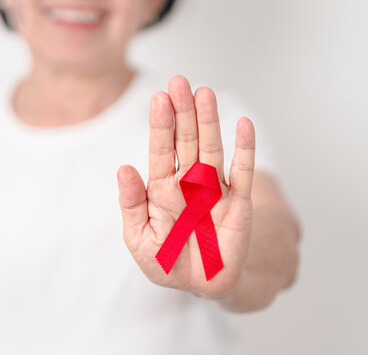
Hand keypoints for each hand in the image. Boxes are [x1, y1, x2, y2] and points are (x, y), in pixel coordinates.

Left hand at [117, 75, 255, 299]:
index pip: (161, 149)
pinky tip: (243, 124)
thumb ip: (132, 205)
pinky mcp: (238, 203)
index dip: (161, 125)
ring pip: (212, 148)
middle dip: (183, 112)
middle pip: (186, 140)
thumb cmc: (168, 261)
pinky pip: (242, 172)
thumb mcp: (140, 239)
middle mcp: (188, 181)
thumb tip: (123, 169)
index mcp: (162, 188)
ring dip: (209, 121)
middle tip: (179, 82)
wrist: (202, 286)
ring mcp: (214, 189)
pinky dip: (244, 149)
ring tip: (204, 93)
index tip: (159, 98)